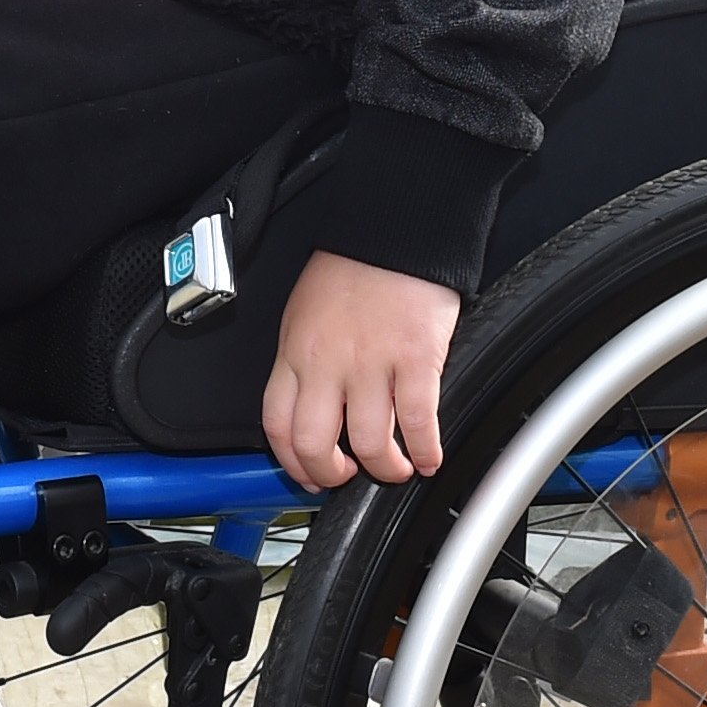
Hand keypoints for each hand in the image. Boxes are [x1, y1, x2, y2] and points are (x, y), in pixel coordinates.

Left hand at [264, 252, 460, 492]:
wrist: (395, 229)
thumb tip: (313, 407)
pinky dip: (425, 451)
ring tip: (395, 468)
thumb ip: (303, 361)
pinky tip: (429, 458)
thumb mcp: (304, 313)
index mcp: (295, 352)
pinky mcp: (416, 359)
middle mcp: (327, 363)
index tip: (306, 474)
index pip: (277, 425)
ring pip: (369, 443)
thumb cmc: (353, 267)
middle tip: (347, 477)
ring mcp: (372, 363)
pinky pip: (418, 422)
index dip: (291, 462)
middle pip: (314, 444)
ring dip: (384, 468)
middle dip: (330, 474)